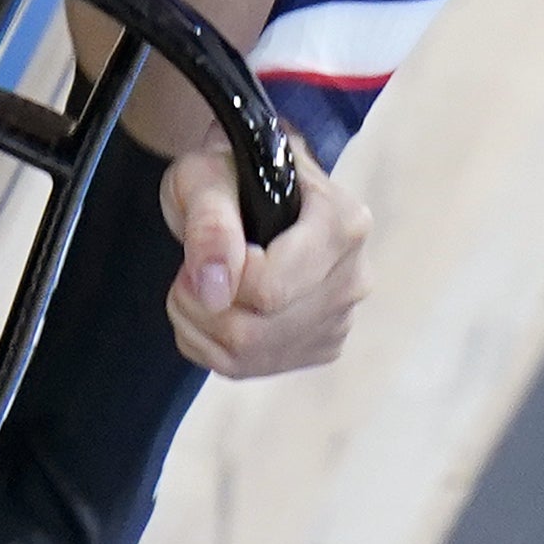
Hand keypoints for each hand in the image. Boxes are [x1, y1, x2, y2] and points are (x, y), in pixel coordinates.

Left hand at [159, 142, 372, 379]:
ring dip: (200, 324)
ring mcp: (340, 318)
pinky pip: (246, 368)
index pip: (271, 288)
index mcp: (343, 224)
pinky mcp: (319, 347)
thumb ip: (210, 225)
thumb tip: (215, 290)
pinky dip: (208, 344)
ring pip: (249, 355)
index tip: (202, 250)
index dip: (219, 276)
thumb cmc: (229, 174)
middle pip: (258, 329)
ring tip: (198, 284)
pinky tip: (214, 307)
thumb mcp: (206, 178)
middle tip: (189, 268)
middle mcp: (354, 277)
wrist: (246, 189)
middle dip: (202, 304)